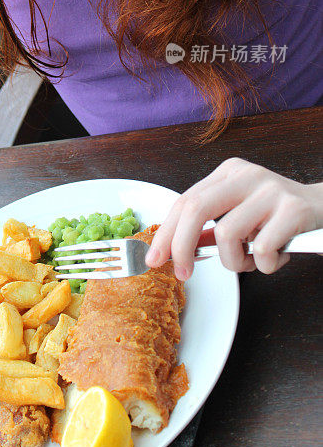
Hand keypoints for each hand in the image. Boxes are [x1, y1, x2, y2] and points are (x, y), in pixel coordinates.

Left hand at [145, 157, 322, 278]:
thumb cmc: (277, 215)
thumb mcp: (240, 212)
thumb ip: (210, 227)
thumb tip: (174, 249)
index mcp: (228, 172)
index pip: (185, 201)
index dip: (166, 232)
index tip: (155, 258)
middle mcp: (245, 175)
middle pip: (195, 209)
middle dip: (181, 246)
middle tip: (182, 273)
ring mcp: (269, 190)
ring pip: (228, 235)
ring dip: (235, 262)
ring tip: (252, 261)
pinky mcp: (292, 209)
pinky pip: (262, 249)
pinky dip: (265, 265)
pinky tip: (277, 257)